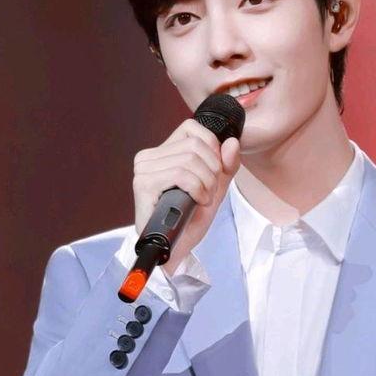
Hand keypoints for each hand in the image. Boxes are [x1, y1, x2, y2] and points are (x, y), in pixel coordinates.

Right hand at [133, 118, 239, 275]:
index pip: (191, 128)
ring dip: (206, 183)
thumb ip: (226, 163)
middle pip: (195, 145)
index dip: (212, 148)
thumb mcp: (216, 185)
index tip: (215, 171)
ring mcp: (143, 170)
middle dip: (212, 170)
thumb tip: (231, 142)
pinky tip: (197, 202)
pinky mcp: (143, 185)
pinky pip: (181, 174)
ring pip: (190, 159)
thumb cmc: (191, 218)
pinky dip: (197, 189)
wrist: (179, 248)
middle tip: (209, 191)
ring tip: (203, 199)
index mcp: (162, 152)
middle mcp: (148, 157)